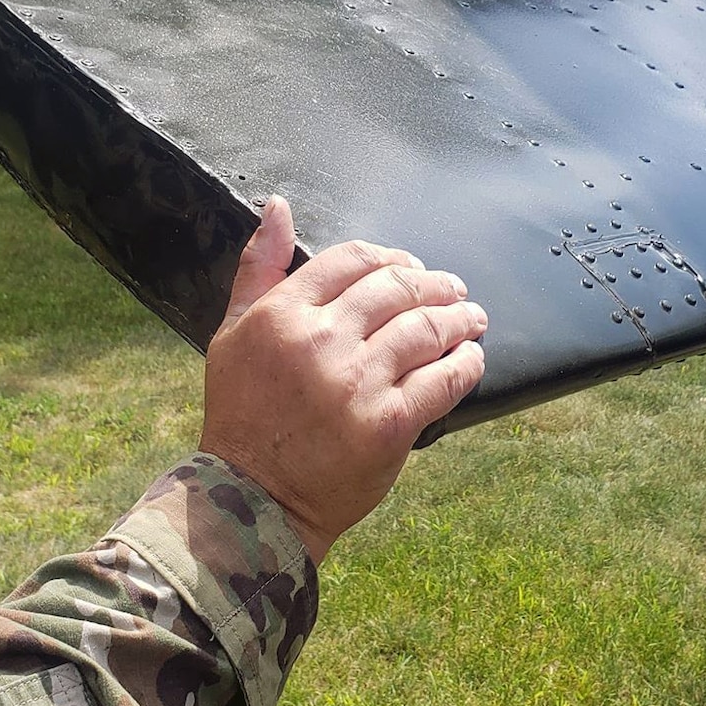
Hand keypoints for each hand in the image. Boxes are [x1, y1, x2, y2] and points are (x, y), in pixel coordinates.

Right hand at [199, 197, 486, 562]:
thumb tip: (279, 207)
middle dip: (434, 283)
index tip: (409, 267)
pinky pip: (443, 379)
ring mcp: (357, 383)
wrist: (254, 498)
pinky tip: (472, 356)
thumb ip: (259, 269)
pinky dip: (466, 363)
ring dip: (459, 317)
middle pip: (396, 288)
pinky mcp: (390, 423)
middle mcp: (320, 342)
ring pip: (426, 328)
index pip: (352, 260)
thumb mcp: (233, 334)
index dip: (390, 257)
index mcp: (282, 315)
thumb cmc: (243, 416)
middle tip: (453, 289)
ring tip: (472, 317)